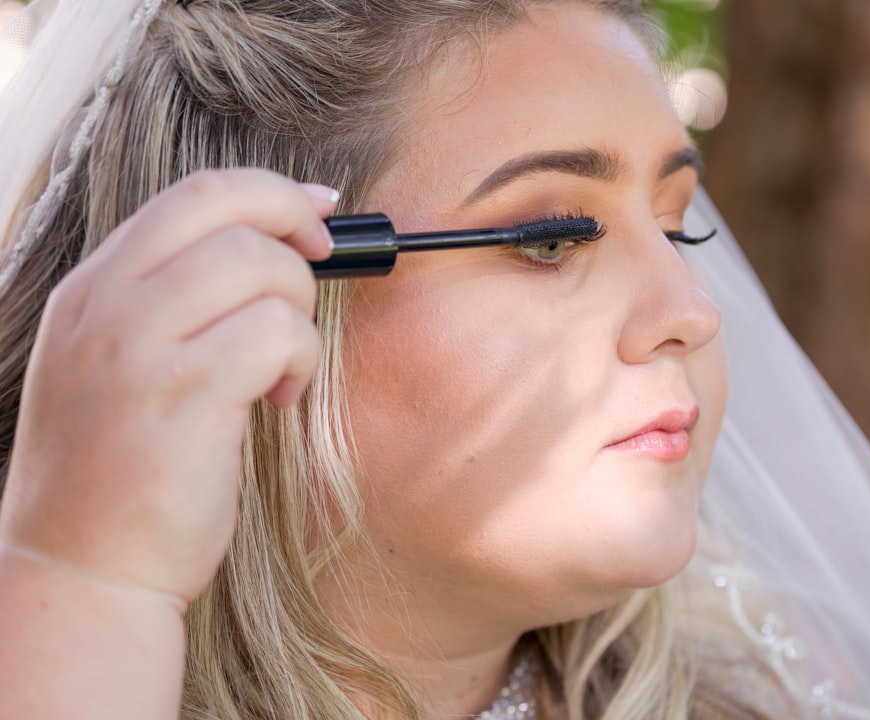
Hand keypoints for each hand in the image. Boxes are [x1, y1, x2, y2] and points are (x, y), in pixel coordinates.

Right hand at [0, 169, 336, 604]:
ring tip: (285, 366)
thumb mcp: (116, 369)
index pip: (191, 196)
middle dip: (298, 231)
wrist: (79, 571)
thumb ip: (170, 306)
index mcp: (89, 292)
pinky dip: (300, 359)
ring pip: (259, 264)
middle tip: (319, 274)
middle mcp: (103, 307)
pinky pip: (275, 333)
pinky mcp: (182, 397)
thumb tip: (268, 250)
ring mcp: (135, 349)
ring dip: (299, 311)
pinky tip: (280, 401)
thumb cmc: (116, 477)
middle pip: (227, 208)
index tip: (319, 210)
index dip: (271, 192)